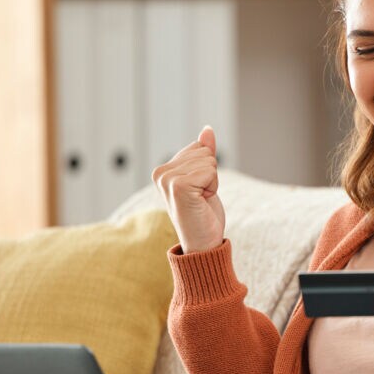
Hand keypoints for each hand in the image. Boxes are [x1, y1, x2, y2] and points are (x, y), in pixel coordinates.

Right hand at [152, 126, 225, 253]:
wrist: (203, 244)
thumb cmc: (204, 214)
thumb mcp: (205, 179)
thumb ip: (204, 153)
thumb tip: (207, 129)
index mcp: (163, 170)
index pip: (198, 147)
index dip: (207, 169)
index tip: (198, 191)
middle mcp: (160, 173)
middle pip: (204, 152)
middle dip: (210, 175)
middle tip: (201, 198)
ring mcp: (167, 179)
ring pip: (208, 161)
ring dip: (212, 182)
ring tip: (201, 201)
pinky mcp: (178, 186)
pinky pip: (210, 170)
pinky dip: (213, 187)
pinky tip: (202, 202)